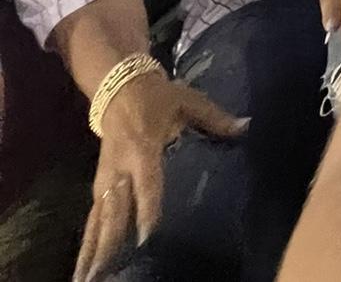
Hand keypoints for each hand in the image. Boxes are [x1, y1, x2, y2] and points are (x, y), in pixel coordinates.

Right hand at [73, 74, 245, 281]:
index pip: (147, 183)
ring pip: (98, 218)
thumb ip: (215, 118)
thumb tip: (245, 127)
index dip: (146, 208)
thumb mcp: (188, 101)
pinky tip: (85, 264)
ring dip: (93, 248)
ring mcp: (106, 177)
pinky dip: (87, 239)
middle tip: (106, 272)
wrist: (120, 86)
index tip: (146, 235)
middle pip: (115, 209)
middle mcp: (121, 168)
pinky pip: (92, 215)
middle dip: (111, 241)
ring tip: (87, 278)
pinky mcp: (99, 182)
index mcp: (144, 149)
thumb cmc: (158, 96)